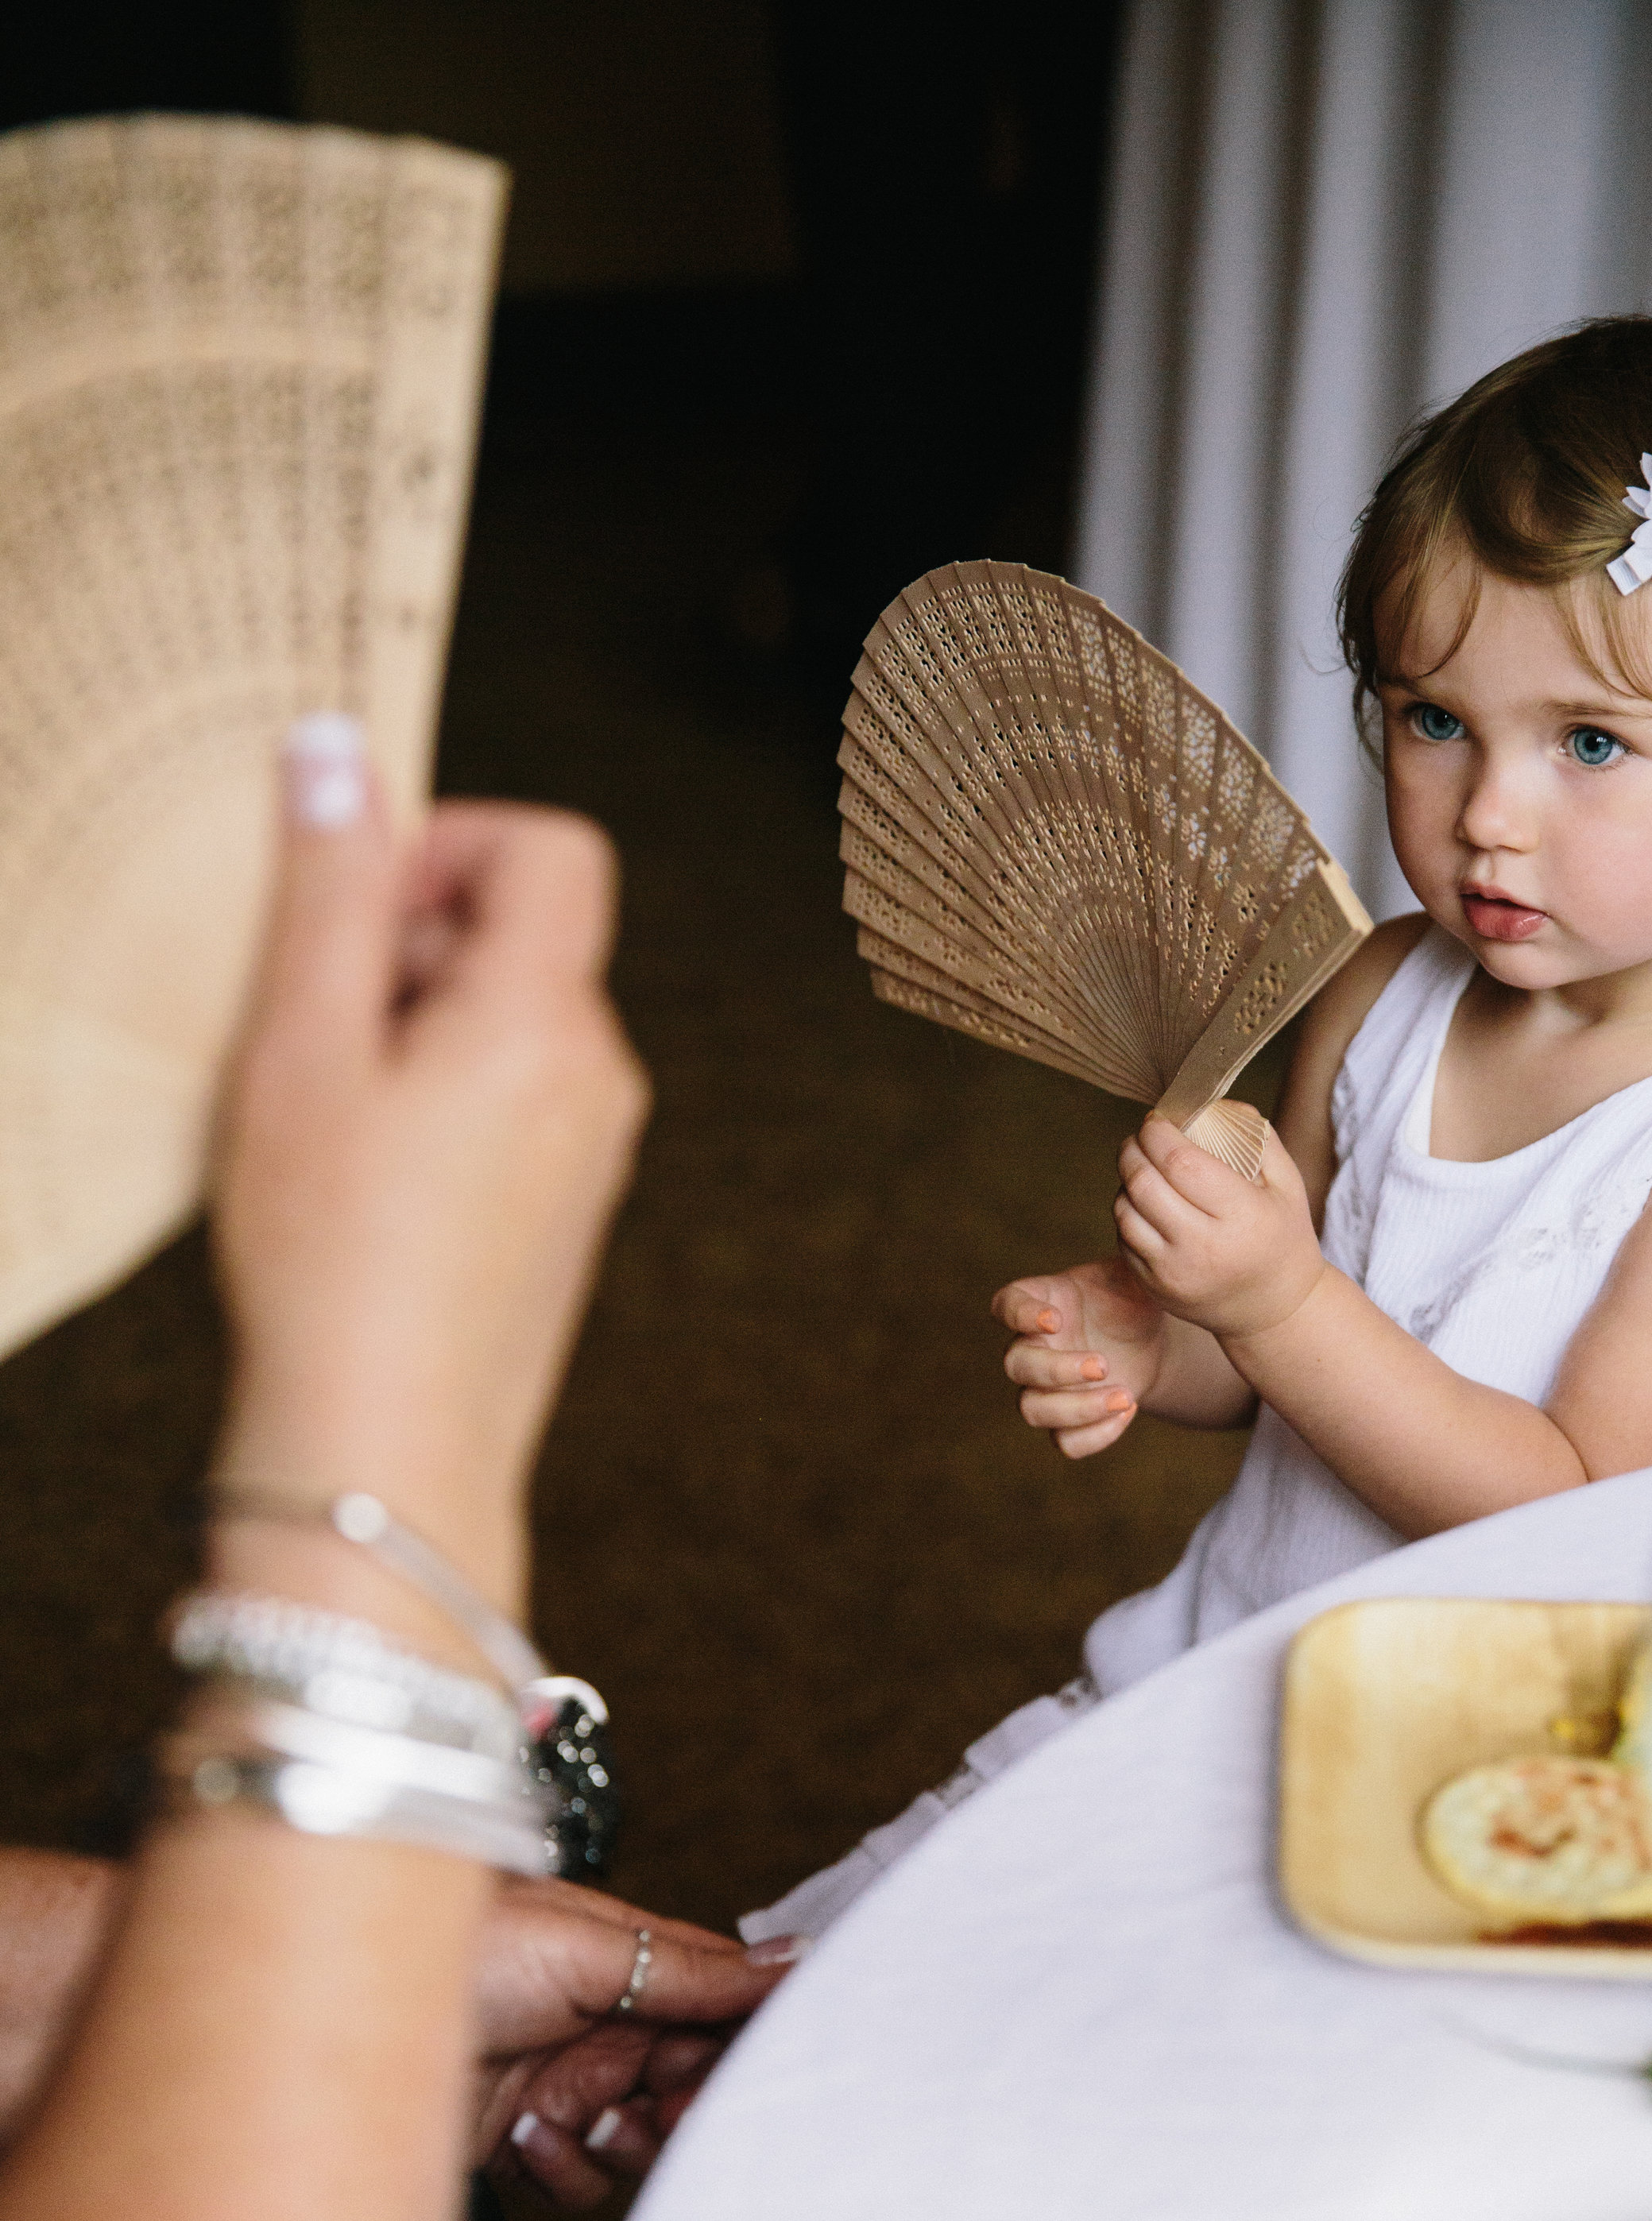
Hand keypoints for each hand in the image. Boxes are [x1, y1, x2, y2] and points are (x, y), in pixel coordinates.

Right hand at [209, 730, 649, 1609]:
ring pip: (515, 1017)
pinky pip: (517, 1094)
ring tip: (334, 1114)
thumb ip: (331, 890)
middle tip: (316, 1028)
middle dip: (416, 943)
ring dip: (419, 1025)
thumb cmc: (332, 1255)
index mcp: (550, 1020)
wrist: (389, 1452)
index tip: (360, 907)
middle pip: (529, 933)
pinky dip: (443, 1093)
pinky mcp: (570, 1205)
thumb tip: (339, 750)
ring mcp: (595, 1146)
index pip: (556, 848)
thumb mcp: (304, 1048)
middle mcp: (600, 1074)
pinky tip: (369, 1174)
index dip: (452, 842)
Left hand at [468, 1879, 788, 2208]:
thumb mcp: (590, 1949)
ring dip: (622, 2138)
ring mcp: (566, 2084)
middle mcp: (606, 2024)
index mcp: (632, 1961)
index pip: (721, 2003)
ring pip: (642, 2141)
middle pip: (688, 2081)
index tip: (753, 2066)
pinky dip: (563, 2167)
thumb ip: (692, 1967)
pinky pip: (581, 2179)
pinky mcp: (525, 2142)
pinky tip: (528, 2135)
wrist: (350, 2015)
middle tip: (669, 2106)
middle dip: (686, 2102)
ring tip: (585, 2116)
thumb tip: (792, 1957)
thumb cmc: (466, 1947)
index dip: (743, 2038)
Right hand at [993, 1257, 1166, 1457]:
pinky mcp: (1069, 1420)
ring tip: (1124, 1396)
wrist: (1152, 1336)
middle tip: (1102, 1364)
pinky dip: (1094, 1435)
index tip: (1055, 1318)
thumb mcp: (1132, 1275)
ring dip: (1076, 1408)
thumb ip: (1124, 1262)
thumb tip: (1134, 1237)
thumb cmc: (1132, 1296)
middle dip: (1057, 1369)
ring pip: (1034, 1409)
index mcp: (1040, 1301)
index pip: (1006, 1305)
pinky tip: (1127, 1410)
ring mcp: (1047, 1388)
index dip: (1020, 1314)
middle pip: (1017, 1366)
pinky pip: (1064, 1442)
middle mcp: (1033, 1346)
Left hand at [1113, 1117, 1323, 1339]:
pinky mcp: (1155, 1289)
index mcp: (1241, 1216)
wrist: (1276, 1310)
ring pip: (1124, 1210)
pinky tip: (1144, 1202)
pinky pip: (1123, 1238)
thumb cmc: (1282, 1237)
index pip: (1181, 1163)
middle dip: (1133, 1149)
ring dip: (1126, 1180)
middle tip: (1140, 1137)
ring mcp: (1174, 1273)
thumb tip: (1212, 1103)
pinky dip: (1127, 1212)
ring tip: (1142, 1167)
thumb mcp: (1287, 1183)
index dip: (1158, 1133)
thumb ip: (1256, 1137)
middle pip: (1144, 1183)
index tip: (1156, 1118)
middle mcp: (1203, 1248)